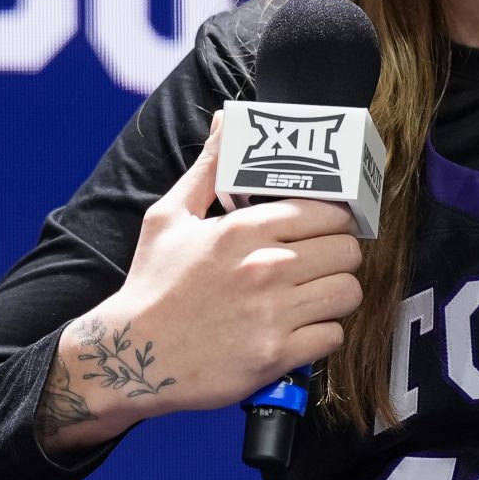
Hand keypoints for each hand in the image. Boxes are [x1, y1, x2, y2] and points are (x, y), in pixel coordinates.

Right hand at [44, 112, 364, 444]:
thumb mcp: (169, 217)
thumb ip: (208, 168)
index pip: (327, 211)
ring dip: (336, 294)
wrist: (131, 358)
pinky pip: (334, 336)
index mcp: (244, 229)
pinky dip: (323, 334)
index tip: (325, 228)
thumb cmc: (153, 287)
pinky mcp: (277, 355)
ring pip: (348, 292)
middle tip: (320, 263)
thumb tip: (226, 121)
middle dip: (338, 256)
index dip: (334, 219)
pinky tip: (300, 328)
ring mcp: (273, 314)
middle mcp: (265, 268)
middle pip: (347, 251)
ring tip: (314, 295)